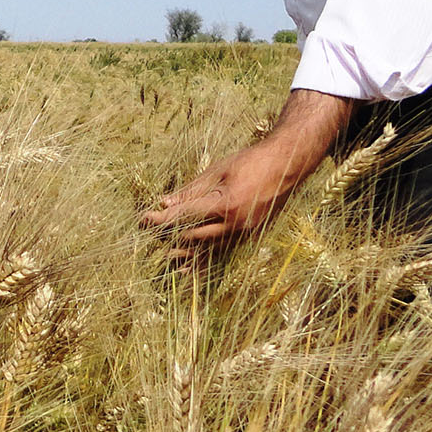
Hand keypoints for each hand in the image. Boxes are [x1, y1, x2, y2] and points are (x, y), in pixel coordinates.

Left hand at [140, 141, 303, 249]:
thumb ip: (191, 191)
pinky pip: (223, 252)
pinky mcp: (250, 237)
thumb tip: (164, 203)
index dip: (161, 220)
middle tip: (149, 232)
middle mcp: (235, 225)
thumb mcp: (217, 171)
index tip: (143, 219)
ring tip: (165, 255)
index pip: (184, 217)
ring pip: (208, 250)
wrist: (287, 165)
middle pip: (193, 237)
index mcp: (225, 205)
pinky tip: (191, 269)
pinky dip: (206, 260)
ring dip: (185, 252)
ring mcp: (244, 233)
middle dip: (168, 235)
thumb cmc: (251, 162)